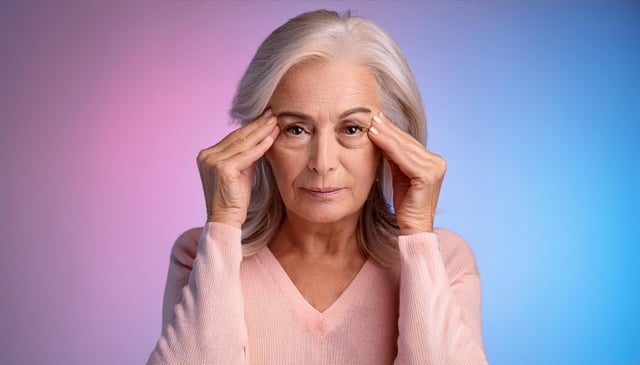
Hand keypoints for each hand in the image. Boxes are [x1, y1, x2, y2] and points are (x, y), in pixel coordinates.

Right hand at [196, 110, 278, 226]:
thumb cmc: (234, 200)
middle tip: (273, 114)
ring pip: (243, 143)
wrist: (226, 221)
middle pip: (238, 137)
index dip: (251, 127)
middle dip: (257, 125)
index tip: (266, 118)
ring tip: (275, 122)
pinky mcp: (223, 169)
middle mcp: (207, 156)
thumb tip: (261, 138)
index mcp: (207, 155)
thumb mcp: (240, 172)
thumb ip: (246, 156)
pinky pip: (246, 155)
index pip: (233, 137)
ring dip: (261, 132)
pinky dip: (260, 147)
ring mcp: (212, 161)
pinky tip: (271, 138)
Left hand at [367, 112, 445, 233]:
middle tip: (372, 116)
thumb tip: (381, 135)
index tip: (376, 119)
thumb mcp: (399, 175)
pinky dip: (388, 146)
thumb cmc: (405, 205)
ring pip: (404, 148)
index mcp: (432, 162)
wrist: (413, 228)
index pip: (408, 143)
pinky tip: (376, 138)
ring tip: (372, 124)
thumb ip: (394, 157)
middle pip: (407, 142)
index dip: (392, 131)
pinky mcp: (427, 176)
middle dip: (388, 129)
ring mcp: (434, 169)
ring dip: (386, 134)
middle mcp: (437, 163)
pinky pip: (403, 158)